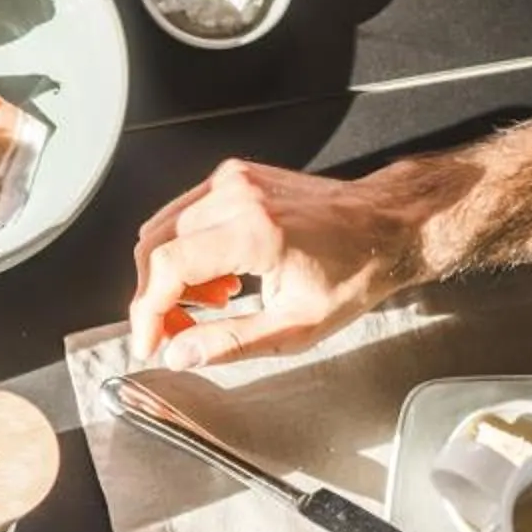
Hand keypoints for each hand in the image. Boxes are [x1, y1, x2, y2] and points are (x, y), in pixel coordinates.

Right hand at [127, 158, 425, 367]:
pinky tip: (219, 275)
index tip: (148, 341)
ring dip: (171, 276)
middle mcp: (238, 197)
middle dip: (155, 298)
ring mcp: (234, 181)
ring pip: (162, 230)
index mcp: (255, 232)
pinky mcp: (234, 177)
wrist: (385, 226)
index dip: (147, 312)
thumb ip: (230, 343)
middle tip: (177, 330)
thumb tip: (180, 354)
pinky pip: (183, 215)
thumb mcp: (295, 326)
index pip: (166, 267)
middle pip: (154, 246)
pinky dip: (186, 252)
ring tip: (211, 303)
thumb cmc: (355, 271)